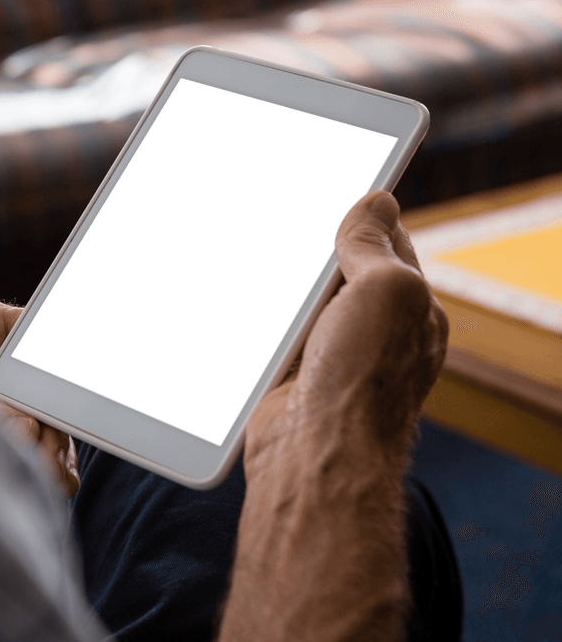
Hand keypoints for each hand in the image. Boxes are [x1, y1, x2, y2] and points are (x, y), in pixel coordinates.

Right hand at [247, 190, 448, 460]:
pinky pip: (270, 331)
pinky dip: (255, 314)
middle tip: (276, 209)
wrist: (314, 458)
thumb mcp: (387, 293)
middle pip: (337, 269)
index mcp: (408, 308)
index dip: (360, 214)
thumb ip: (376, 246)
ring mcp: (329, 355)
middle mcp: (372, 332)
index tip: (329, 183)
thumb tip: (378, 200)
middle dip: (309, 246)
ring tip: (246, 241)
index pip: (387, 244)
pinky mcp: (289, 375)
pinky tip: (232, 292)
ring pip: (299, 300)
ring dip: (277, 279)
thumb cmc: (363, 382)